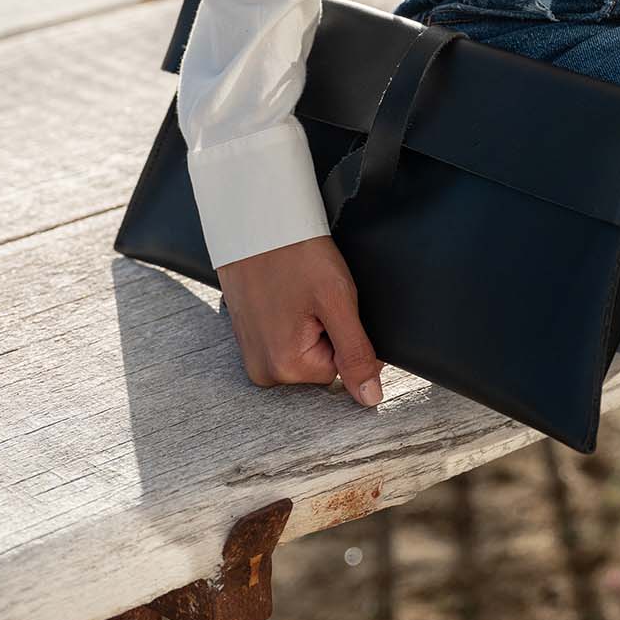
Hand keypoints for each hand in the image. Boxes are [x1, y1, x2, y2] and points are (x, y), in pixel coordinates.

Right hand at [216, 236, 383, 407]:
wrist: (256, 222)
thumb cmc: (294, 254)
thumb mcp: (337, 300)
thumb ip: (356, 353)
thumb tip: (370, 398)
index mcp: (285, 367)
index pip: (344, 366)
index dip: (349, 332)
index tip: (333, 304)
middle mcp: (263, 371)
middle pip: (322, 361)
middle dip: (327, 328)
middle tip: (313, 296)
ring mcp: (253, 355)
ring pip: (306, 348)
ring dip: (311, 322)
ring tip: (299, 293)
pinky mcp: (249, 338)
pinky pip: (286, 338)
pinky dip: (294, 318)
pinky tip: (288, 295)